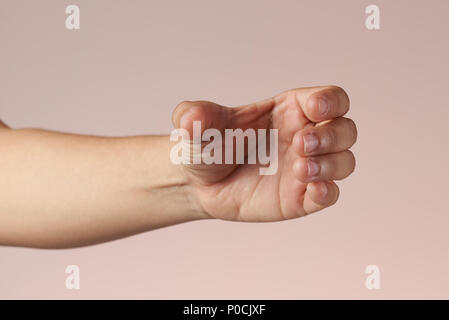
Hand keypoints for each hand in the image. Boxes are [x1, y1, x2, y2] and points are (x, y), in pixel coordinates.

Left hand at [172, 86, 356, 221]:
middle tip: (300, 144)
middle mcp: (303, 137)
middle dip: (332, 135)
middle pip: (345, 129)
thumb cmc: (207, 146)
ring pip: (344, 161)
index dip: (330, 102)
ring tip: (299, 169)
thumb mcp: (198, 126)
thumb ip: (194, 117)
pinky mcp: (300, 197)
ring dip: (331, 164)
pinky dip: (328, 192)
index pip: (329, 99)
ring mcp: (304, 168)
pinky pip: (329, 195)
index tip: (314, 111)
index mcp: (289, 111)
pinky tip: (310, 190)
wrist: (199, 184)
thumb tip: (189, 117)